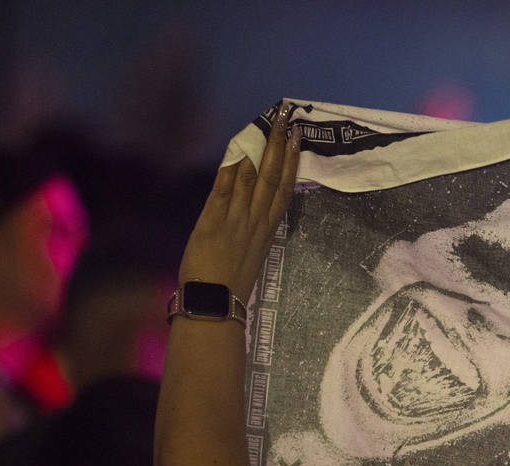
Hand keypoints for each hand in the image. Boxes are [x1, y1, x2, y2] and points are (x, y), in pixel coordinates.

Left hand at [177, 102, 300, 298]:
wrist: (214, 305)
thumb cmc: (229, 283)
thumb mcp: (248, 253)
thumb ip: (248, 228)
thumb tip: (247, 204)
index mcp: (266, 230)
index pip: (283, 189)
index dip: (290, 162)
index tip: (296, 137)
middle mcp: (255, 221)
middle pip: (271, 177)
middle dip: (279, 145)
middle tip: (286, 116)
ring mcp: (235, 221)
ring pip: (251, 178)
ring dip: (259, 149)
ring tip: (266, 124)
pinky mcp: (213, 222)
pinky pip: (224, 190)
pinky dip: (231, 168)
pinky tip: (237, 148)